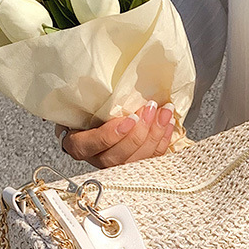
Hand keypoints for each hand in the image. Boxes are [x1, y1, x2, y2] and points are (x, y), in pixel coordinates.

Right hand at [56, 100, 175, 167]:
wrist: (93, 118)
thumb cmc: (88, 109)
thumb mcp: (84, 103)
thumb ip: (93, 101)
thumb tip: (112, 84)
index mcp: (79, 145)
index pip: (91, 145)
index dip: (112, 135)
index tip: (130, 118)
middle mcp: (98, 158)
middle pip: (119, 155)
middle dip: (140, 133)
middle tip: (151, 109)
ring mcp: (117, 164)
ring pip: (138, 159)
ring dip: (155, 135)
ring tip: (165, 113)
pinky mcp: (135, 162)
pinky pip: (152, 157)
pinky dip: (163, 140)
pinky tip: (168, 123)